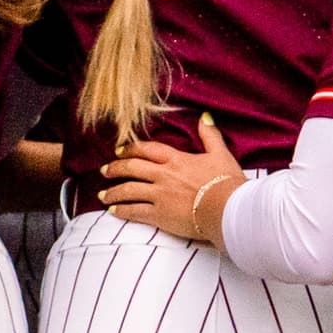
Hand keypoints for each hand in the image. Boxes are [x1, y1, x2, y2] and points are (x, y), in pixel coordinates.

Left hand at [98, 117, 244, 243]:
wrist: (229, 210)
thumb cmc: (228, 183)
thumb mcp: (221, 154)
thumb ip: (210, 135)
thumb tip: (204, 117)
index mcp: (176, 159)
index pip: (147, 150)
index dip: (130, 149)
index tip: (119, 151)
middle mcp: (163, 176)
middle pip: (132, 168)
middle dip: (115, 169)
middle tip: (104, 171)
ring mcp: (160, 196)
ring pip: (128, 191)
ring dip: (113, 193)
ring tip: (103, 196)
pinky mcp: (160, 215)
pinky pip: (135, 212)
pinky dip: (122, 211)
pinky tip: (113, 212)